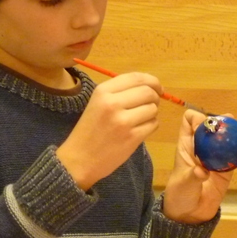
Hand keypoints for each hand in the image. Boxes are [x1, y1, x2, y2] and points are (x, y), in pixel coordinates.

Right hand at [56, 73, 160, 189]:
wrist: (79, 159)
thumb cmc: (89, 130)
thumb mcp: (98, 103)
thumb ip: (120, 92)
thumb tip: (151, 86)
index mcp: (103, 91)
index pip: (136, 78)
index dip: (152, 81)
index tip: (157, 88)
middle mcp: (113, 103)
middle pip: (148, 92)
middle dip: (155, 97)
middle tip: (151, 105)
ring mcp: (123, 121)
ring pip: (153, 109)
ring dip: (152, 114)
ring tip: (140, 120)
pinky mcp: (132, 137)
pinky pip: (153, 125)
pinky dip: (151, 126)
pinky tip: (139, 130)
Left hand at [162, 110, 232, 223]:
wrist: (190, 214)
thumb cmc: (180, 195)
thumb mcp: (183, 184)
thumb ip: (193, 176)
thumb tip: (202, 171)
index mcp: (186, 145)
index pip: (189, 121)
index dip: (197, 119)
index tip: (204, 128)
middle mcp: (201, 147)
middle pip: (210, 125)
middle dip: (219, 121)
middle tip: (228, 123)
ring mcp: (214, 157)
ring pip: (223, 137)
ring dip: (232, 130)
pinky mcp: (226, 168)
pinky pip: (234, 154)